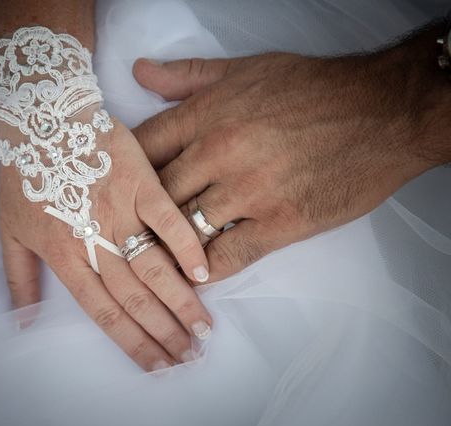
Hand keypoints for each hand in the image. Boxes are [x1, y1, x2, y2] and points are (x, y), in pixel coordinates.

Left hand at [0, 115, 212, 371]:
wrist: (41, 119)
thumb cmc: (24, 174)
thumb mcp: (9, 231)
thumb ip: (18, 279)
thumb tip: (22, 324)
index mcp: (63, 256)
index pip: (103, 311)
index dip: (132, 343)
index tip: (158, 367)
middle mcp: (94, 241)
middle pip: (133, 297)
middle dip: (163, 333)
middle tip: (190, 357)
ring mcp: (119, 211)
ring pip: (153, 267)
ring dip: (180, 302)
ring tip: (203, 329)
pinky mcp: (140, 182)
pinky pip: (168, 219)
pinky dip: (186, 246)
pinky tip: (205, 273)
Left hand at [132, 48, 441, 281]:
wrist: (383, 111)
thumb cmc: (313, 89)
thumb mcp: (245, 69)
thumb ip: (187, 76)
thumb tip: (139, 73)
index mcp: (207, 114)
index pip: (144, 148)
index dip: (127, 172)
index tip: (123, 188)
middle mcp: (220, 152)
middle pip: (158, 194)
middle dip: (142, 215)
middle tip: (131, 233)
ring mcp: (249, 190)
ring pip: (186, 228)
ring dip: (170, 246)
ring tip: (158, 258)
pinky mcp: (280, 222)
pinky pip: (228, 255)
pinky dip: (207, 269)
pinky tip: (197, 275)